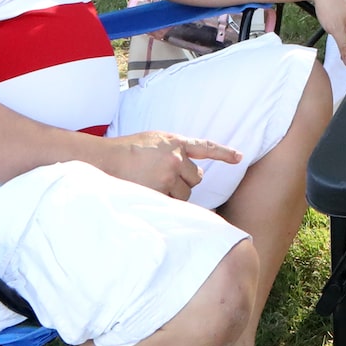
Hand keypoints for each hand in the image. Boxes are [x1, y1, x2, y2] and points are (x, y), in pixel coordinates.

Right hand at [90, 129, 241, 199]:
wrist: (106, 160)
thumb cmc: (127, 151)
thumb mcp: (155, 141)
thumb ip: (173, 150)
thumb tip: (188, 165)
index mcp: (176, 142)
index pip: (206, 147)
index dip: (224, 153)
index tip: (239, 157)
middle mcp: (176, 158)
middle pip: (196, 178)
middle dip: (186, 182)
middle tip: (166, 181)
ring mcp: (169, 175)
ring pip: (185, 193)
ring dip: (175, 194)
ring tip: (153, 186)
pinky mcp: (160, 191)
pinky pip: (172, 203)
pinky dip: (166, 203)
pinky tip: (152, 196)